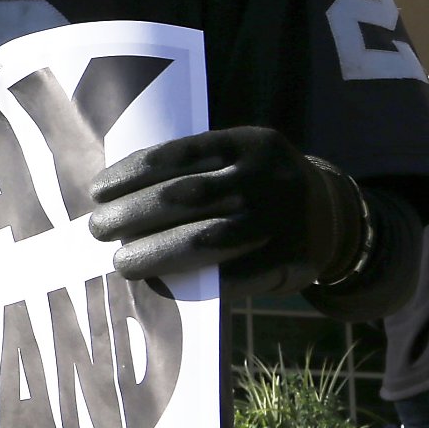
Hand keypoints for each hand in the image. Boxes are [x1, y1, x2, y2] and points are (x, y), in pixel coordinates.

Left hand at [88, 126, 363, 295]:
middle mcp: (269, 176)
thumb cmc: (257, 189)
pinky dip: (190, 282)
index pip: (178, 154)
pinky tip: (160, 285)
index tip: (96, 192)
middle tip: (98, 229)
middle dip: (132, 215)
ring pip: (205, 239)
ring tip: (121, 261)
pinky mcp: (292, 260)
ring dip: (154, 253)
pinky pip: (231, 276)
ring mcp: (283, 220)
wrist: (332, 216)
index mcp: (250, 143)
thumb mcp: (236, 162)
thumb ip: (192, 172)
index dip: (131, 174)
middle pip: (184, 197)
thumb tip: (118, 202)